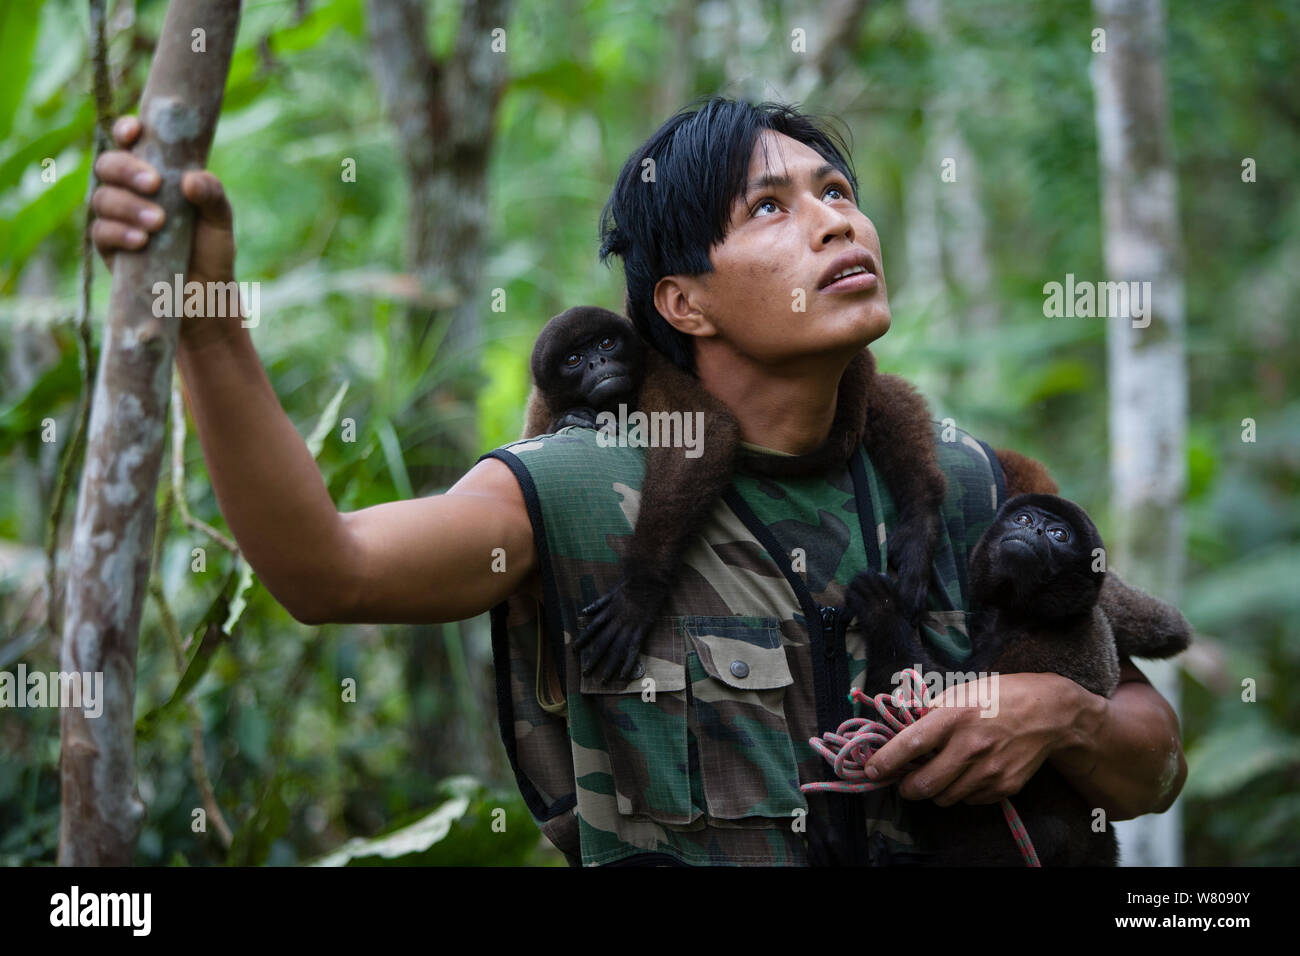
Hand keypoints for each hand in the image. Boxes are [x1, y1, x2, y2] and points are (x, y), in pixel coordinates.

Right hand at [91, 115, 235, 289]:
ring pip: (102, 197)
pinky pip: (100, 231)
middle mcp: (129, 191)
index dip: (126, 130)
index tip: (135, 132)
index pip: (130, 143)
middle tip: (153, 184)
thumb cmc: (211, 251)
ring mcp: (115, 218)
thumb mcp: (220, 220)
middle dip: (126, 170)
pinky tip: (141, 241)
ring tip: (157, 222)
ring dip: (128, 206)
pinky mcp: (108, 247)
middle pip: (108, 165)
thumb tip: (191, 179)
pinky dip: (119, 233)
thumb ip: (212, 196)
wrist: (205, 296)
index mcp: (154, 173)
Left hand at [575, 583, 651, 681]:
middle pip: (602, 643)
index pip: (592, 629)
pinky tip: (624, 675)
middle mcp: (616, 622)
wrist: (648, 579)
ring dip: (608, 666)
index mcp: (608, 612)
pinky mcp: (642, 630)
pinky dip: (628, 663)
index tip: (575, 651)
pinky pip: (633, 649)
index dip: (583, 641)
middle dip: (593, 659)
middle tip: (585, 673)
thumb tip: (583, 612)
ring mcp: (629, 627)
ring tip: (603, 681)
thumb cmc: (631, 583)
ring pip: (616, 650)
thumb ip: (597, 604)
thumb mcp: (610, 592)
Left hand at [864, 672, 1087, 806]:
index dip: (886, 761)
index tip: (872, 770)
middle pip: (924, 785)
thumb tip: (898, 724)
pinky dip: (961, 792)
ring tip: (940, 772)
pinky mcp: (1005, 787)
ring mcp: (989, 771)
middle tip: (905, 780)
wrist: (1050, 713)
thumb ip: (930, 710)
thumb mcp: (961, 690)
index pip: (911, 744)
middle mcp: (971, 746)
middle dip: (907, 787)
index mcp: (955, 715)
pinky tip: (968, 773)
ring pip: (945, 798)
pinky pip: (969, 800)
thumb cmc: (999, 696)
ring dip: (935, 790)